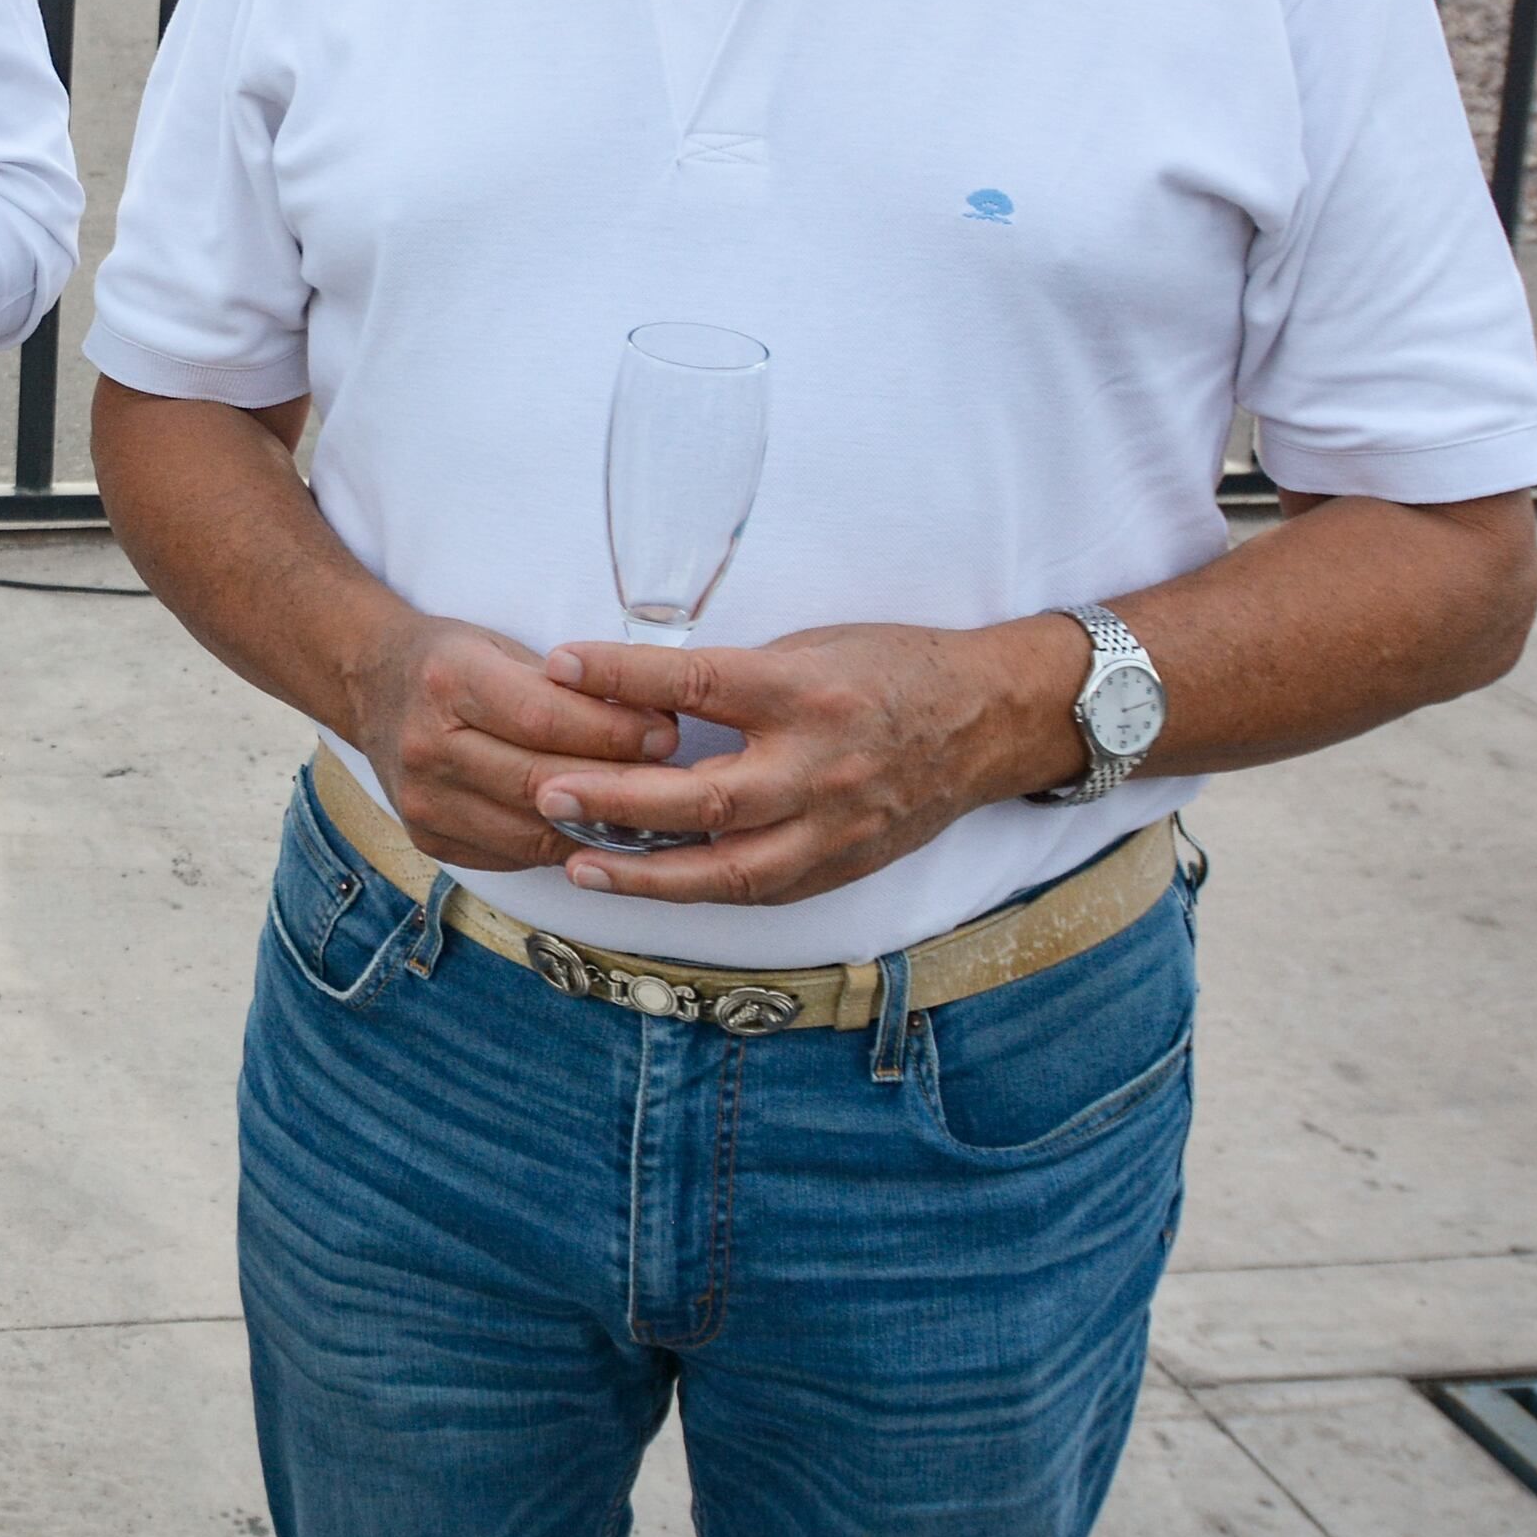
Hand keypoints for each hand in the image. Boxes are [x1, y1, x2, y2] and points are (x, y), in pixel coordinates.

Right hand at [339, 606, 680, 876]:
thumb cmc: (451, 660)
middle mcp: (426, 746)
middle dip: (620, 785)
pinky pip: (514, 855)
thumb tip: (656, 724)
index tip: (666, 733)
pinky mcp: (429, 838)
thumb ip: (569, 688)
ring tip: (652, 814)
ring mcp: (422, 801)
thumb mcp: (502, 646)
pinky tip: (600, 833)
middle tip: (677, 783)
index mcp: (447, 681)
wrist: (370, 685)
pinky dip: (563, 848)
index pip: (544, 718)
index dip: (613, 731)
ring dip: (600, 829)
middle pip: (542, 782)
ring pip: (532, 832)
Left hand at [524, 617, 1087, 906]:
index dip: (624, 674)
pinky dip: (696, 889)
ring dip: (646, 871)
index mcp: (806, 692)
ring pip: (729, 868)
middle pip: (706, 796)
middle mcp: (821, 766)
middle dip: (619, 800)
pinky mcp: (840, 867)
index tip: (558, 663)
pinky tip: (644, 882)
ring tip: (577, 862)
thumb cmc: (888, 669)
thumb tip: (638, 694)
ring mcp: (834, 828)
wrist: (987, 722)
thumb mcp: (811, 647)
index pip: (700, 682)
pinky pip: (759, 890)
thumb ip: (734, 678)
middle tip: (549, 792)